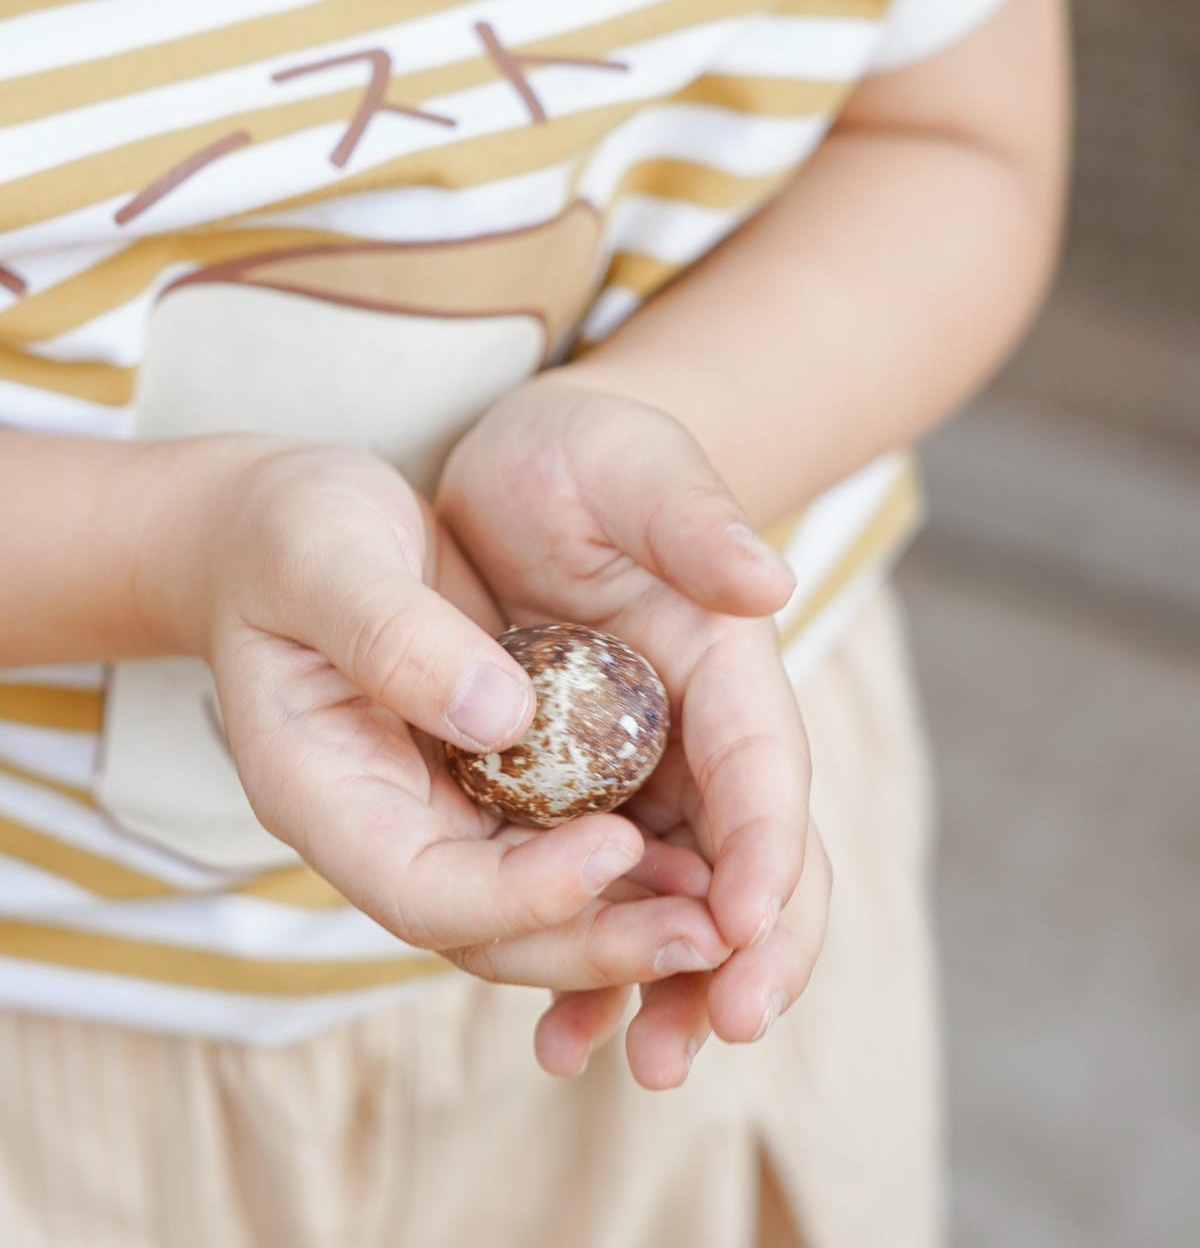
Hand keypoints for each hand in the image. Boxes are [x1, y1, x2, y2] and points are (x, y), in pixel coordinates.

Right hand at [140, 437, 729, 987]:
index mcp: (321, 790)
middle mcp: (383, 824)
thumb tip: (503, 717)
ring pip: (534, 906)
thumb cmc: (292, 529)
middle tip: (712, 931)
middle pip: (490, 930)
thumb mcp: (323, 559)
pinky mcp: (485, 779)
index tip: (619, 845)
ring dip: (626, 919)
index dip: (525, 893)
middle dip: (599, 940)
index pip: (423, 891)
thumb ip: (393, 634)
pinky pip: (555, 843)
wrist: (291, 524)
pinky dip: (624, 866)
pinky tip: (702, 858)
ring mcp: (436, 809)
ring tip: (728, 914)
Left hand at [437, 375, 832, 1087]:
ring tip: (634, 1062)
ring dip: (668, 986)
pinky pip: (609, 895)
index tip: (740, 929)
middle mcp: (701, 735)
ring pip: (683, 903)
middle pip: (748, 864)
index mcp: (726, 665)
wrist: (533, 466)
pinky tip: (560, 1029)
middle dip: (742, 956)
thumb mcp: (632, 467)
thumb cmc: (585, 455)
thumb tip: (767, 580)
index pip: (764, 772)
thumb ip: (693, 521)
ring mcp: (648, 772)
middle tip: (701, 1039)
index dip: (764, 853)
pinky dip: (596, 961)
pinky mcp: (588, 792)